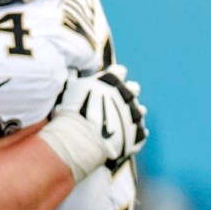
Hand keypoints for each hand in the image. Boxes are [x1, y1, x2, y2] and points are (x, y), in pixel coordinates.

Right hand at [43, 64, 147, 180]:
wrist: (81, 140)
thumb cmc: (72, 112)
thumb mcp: (70, 89)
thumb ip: (74, 77)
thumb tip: (71, 68)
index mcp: (112, 79)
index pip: (119, 71)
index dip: (115, 76)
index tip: (109, 82)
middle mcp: (127, 94)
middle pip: (134, 88)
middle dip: (127, 93)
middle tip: (119, 100)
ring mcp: (135, 114)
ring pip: (140, 110)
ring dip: (133, 113)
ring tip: (123, 119)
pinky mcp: (138, 134)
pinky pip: (141, 132)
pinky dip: (134, 133)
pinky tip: (126, 136)